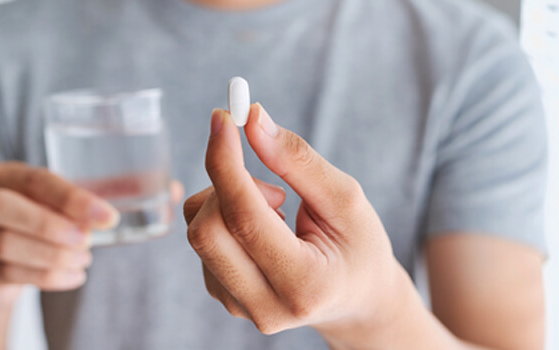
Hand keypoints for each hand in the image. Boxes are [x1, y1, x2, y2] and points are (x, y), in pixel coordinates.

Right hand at [0, 162, 119, 305]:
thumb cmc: (29, 225)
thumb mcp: (48, 205)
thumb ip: (73, 206)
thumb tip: (105, 216)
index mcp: (2, 176)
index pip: (35, 180)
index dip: (72, 198)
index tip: (107, 216)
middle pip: (4, 208)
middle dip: (50, 225)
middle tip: (86, 239)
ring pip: (6, 244)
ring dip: (53, 255)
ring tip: (84, 259)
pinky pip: (10, 273)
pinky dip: (49, 276)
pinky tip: (75, 276)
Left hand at [184, 105, 408, 343]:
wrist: (358, 299)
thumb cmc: (359, 246)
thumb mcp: (346, 199)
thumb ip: (298, 160)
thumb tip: (252, 120)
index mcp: (305, 284)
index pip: (245, 219)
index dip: (226, 163)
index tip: (222, 118)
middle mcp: (266, 307)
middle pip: (206, 231)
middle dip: (226, 184)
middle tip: (272, 181)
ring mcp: (239, 307)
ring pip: (198, 232)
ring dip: (230, 201)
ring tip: (280, 211)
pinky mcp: (223, 297)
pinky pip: (203, 241)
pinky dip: (226, 218)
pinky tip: (265, 229)